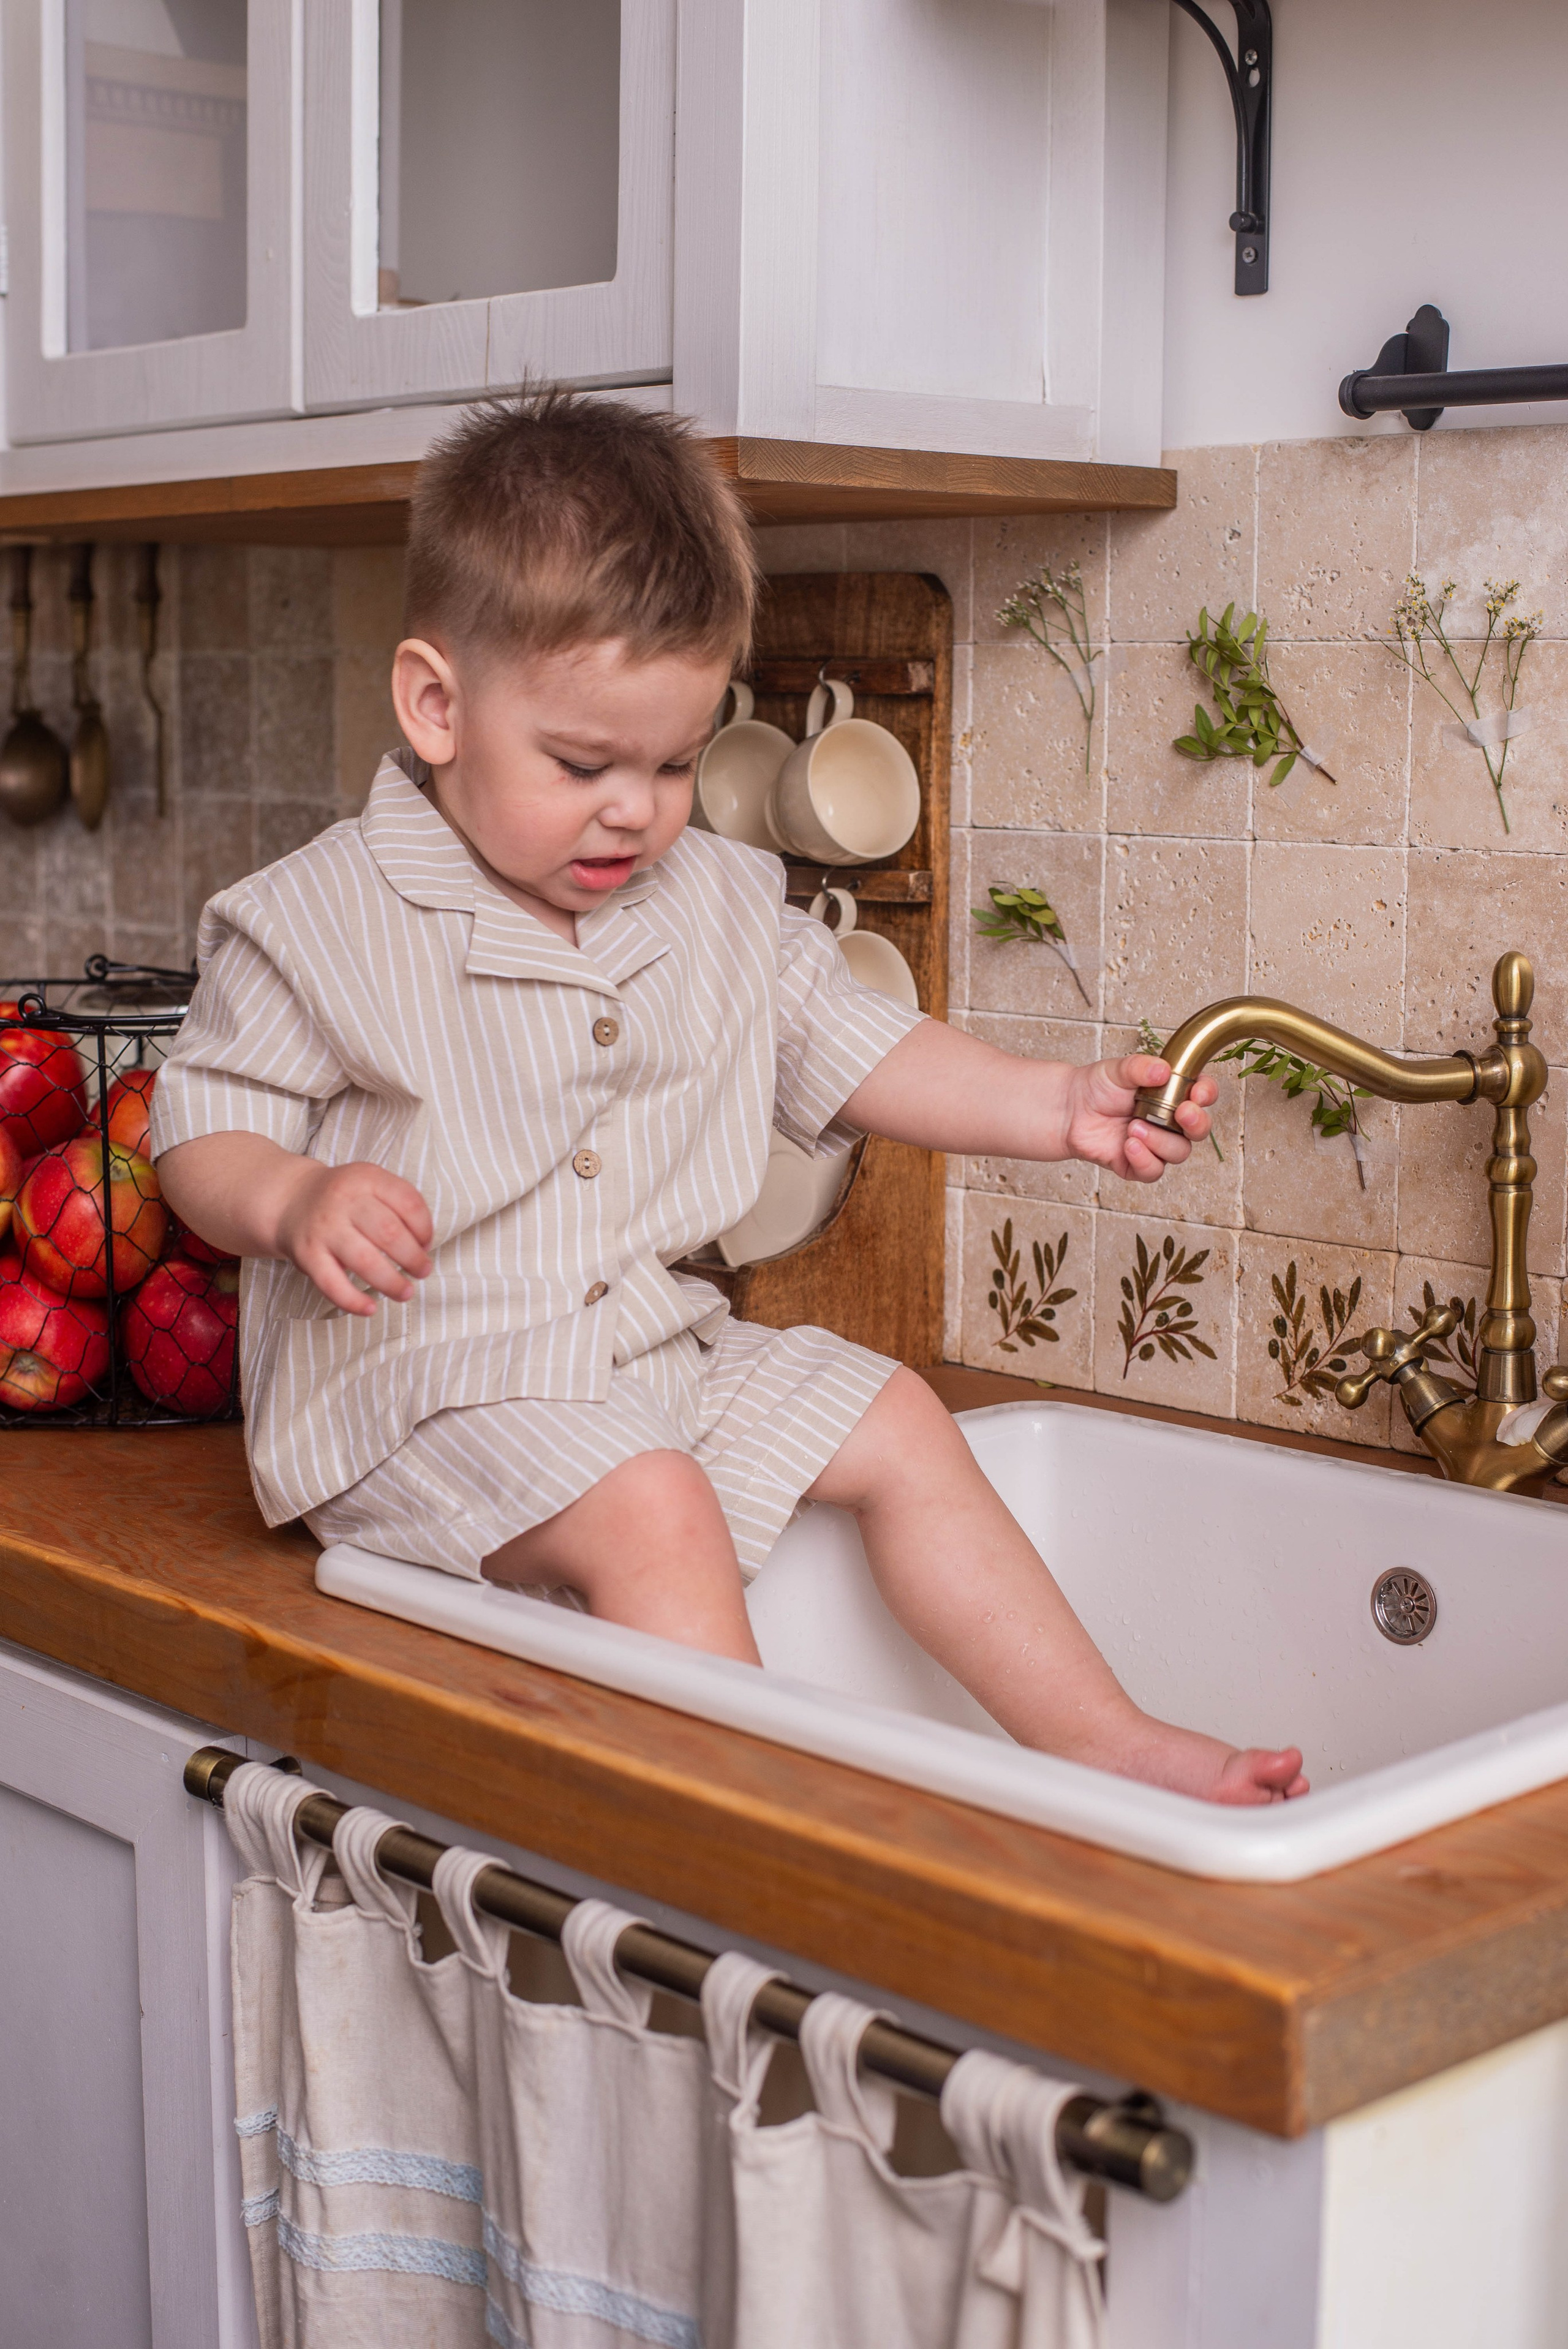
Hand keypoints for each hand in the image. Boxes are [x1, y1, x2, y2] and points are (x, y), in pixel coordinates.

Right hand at [273, 1160, 433, 1316]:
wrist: (291, 1198)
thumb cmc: (345, 1198)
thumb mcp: (371, 1184)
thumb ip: (399, 1205)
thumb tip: (423, 1247)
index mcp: (367, 1178)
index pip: (409, 1203)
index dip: (425, 1228)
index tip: (426, 1245)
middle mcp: (344, 1199)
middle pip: (389, 1233)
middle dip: (413, 1258)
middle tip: (422, 1271)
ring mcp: (324, 1228)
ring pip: (364, 1261)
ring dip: (391, 1282)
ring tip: (405, 1292)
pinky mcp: (307, 1254)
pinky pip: (332, 1283)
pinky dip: (353, 1301)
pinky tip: (370, 1309)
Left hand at [1060, 1054, 1215, 1182]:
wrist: (1069, 1109)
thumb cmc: (1097, 1087)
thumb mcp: (1118, 1069)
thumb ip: (1140, 1067)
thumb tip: (1163, 1070)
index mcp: (1174, 1094)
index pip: (1203, 1095)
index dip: (1207, 1095)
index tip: (1198, 1092)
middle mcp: (1170, 1121)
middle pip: (1199, 1129)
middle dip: (1197, 1123)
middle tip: (1182, 1112)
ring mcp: (1156, 1144)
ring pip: (1178, 1152)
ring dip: (1160, 1141)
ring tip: (1133, 1127)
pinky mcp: (1137, 1164)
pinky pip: (1153, 1171)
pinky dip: (1144, 1160)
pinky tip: (1128, 1145)